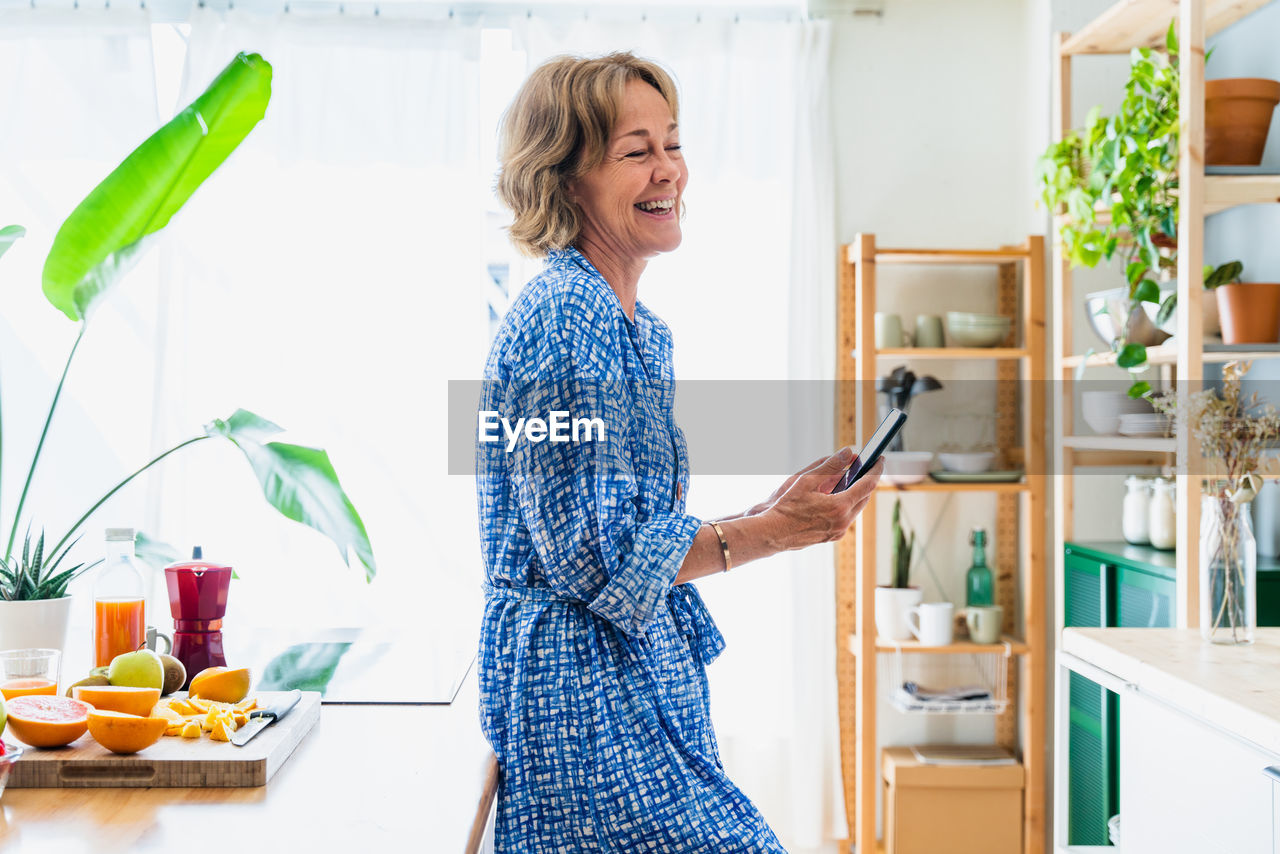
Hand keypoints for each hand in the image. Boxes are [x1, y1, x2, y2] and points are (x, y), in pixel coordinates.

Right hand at [760, 448, 881, 549]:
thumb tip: (848, 452)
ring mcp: (839, 532)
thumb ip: (830, 465)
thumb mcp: (807, 480)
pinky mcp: (832, 537)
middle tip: (865, 467)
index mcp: (840, 506)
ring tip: (849, 480)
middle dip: (866, 481)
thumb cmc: (786, 506)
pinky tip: (836, 496)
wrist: (772, 533)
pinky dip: (846, 504)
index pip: (868, 485)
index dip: (876, 470)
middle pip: (864, 497)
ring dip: (855, 493)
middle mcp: (843, 521)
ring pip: (856, 508)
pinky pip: (846, 518)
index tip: (880, 460)